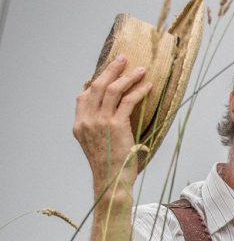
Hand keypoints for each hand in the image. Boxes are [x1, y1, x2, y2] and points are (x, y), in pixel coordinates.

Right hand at [73, 55, 151, 197]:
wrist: (112, 181)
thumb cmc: (109, 165)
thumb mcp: (96, 144)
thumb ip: (98, 127)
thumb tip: (111, 112)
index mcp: (79, 125)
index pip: (84, 96)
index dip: (97, 81)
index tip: (109, 72)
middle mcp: (87, 121)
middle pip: (97, 86)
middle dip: (111, 70)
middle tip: (123, 59)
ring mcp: (100, 122)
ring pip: (113, 90)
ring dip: (128, 77)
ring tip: (141, 69)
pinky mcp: (117, 126)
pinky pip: (128, 102)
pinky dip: (139, 91)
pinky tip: (148, 86)